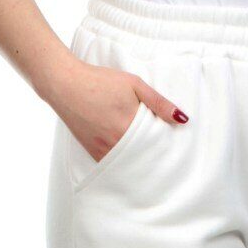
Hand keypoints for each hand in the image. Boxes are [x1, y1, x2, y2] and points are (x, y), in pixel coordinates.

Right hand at [45, 59, 187, 161]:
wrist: (65, 84)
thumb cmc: (100, 81)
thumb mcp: (133, 84)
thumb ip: (158, 102)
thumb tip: (182, 119)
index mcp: (130, 126)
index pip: (157, 145)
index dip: (167, 148)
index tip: (177, 151)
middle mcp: (118, 143)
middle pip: (145, 158)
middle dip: (157, 159)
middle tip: (169, 163)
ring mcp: (105, 151)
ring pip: (131, 164)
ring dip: (141, 164)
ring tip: (153, 163)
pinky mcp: (95, 154)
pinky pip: (115, 165)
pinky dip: (125, 165)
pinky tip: (133, 162)